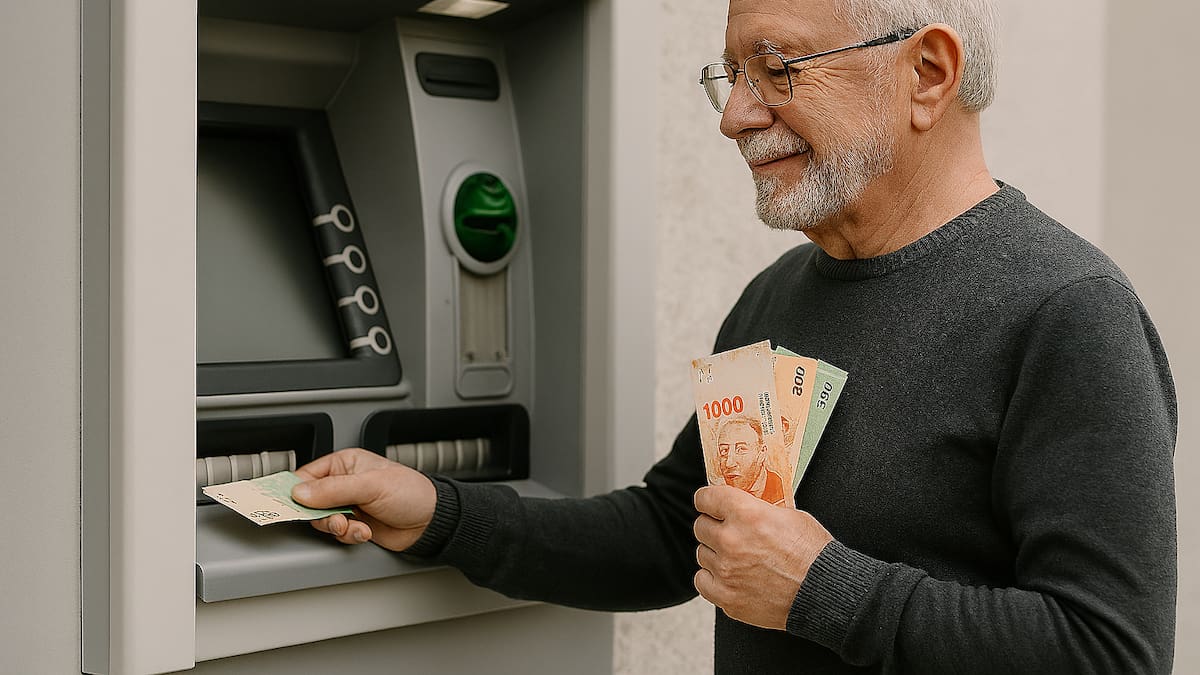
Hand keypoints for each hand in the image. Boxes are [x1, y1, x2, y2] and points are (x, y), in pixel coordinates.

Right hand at [292, 447, 437, 550]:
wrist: (433, 521)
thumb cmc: (411, 492)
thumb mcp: (371, 486)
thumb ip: (333, 489)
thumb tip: (300, 492)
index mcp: (345, 464)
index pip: (307, 476)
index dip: (296, 491)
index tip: (288, 504)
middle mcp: (344, 484)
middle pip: (310, 502)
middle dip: (321, 514)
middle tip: (334, 519)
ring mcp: (349, 506)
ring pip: (323, 521)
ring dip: (337, 527)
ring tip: (353, 526)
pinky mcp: (355, 525)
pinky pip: (339, 534)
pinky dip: (350, 536)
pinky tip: (365, 532)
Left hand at [693, 485, 833, 629]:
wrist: (824, 593)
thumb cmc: (813, 555)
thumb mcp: (790, 515)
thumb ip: (759, 508)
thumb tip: (743, 504)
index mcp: (747, 514)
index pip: (706, 498)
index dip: (708, 500)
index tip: (709, 503)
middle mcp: (731, 541)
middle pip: (700, 526)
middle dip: (714, 527)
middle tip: (729, 532)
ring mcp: (726, 571)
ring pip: (702, 553)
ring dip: (715, 553)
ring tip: (736, 557)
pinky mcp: (727, 597)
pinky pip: (702, 581)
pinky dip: (713, 578)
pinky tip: (728, 576)